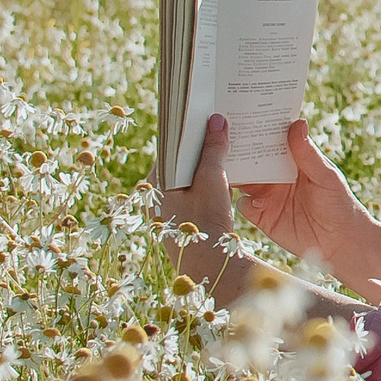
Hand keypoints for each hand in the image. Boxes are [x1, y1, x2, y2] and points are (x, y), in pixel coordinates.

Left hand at [156, 113, 238, 252]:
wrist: (209, 266)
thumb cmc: (204, 222)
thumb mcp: (212, 180)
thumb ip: (213, 150)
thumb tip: (217, 121)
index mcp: (154, 180)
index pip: (169, 144)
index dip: (187, 128)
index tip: (204, 114)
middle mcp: (156, 191)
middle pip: (179, 158)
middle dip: (199, 143)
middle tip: (219, 125)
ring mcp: (168, 204)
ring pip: (187, 172)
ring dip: (205, 160)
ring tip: (226, 146)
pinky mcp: (181, 214)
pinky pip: (193, 187)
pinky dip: (207, 177)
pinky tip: (226, 172)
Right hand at [233, 119, 375, 267]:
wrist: (340, 242)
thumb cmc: (339, 203)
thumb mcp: (326, 176)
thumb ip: (308, 154)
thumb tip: (298, 123)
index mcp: (290, 160)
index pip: (269, 141)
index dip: (257, 129)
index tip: (243, 114)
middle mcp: (274, 176)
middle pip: (250, 159)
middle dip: (238, 150)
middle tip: (226, 139)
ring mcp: (266, 195)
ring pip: (242, 181)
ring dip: (236, 175)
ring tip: (230, 167)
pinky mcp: (262, 217)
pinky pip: (244, 206)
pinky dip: (245, 202)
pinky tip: (254, 201)